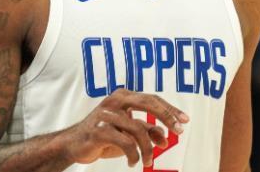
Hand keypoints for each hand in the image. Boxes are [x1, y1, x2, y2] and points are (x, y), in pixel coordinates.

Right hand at [62, 89, 188, 167]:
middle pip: (147, 102)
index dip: (170, 109)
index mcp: (123, 96)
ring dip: (148, 149)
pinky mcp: (99, 129)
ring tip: (148, 161)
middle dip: (166, 117)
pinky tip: (133, 162)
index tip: (185, 121)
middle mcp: (115, 100)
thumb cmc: (103, 135)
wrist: (74, 144)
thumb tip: (166, 138)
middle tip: (178, 131)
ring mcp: (106, 114)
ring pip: (138, 129)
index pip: (152, 99)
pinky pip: (125, 143)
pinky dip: (134, 155)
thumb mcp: (129, 133)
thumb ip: (147, 131)